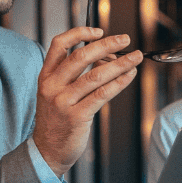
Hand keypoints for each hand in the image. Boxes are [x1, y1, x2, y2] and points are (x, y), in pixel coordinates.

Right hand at [33, 27, 141, 174]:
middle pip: (81, 56)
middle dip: (107, 45)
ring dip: (120, 64)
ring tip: (135, 58)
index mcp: (46, 76)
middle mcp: (52, 86)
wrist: (47, 151)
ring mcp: (63, 102)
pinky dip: (119, 83)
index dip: (79, 33)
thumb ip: (75, 75)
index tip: (98, 31)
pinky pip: (102, 94)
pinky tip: (129, 76)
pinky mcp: (76, 116)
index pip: (59, 44)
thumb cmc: (56, 120)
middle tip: (125, 39)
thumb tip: (105, 56)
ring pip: (95, 75)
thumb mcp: (56, 93)